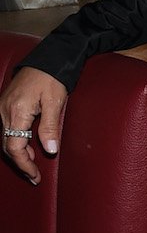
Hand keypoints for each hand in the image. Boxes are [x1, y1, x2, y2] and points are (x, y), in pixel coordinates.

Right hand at [0, 67, 66, 183]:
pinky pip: (8, 128)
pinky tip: (28, 145)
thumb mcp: (55, 101)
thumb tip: (50, 151)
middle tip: (34, 176)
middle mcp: (4, 111)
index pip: (14, 147)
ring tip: (32, 165)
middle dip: (20, 163)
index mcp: (16, 112)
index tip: (35, 176)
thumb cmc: (53, 77)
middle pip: (7, 145)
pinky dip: (16, 140)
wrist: (48, 56)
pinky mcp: (6, 104)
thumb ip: (50, 127)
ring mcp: (3, 107)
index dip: (24, 164)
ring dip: (18, 153)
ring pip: (6, 138)